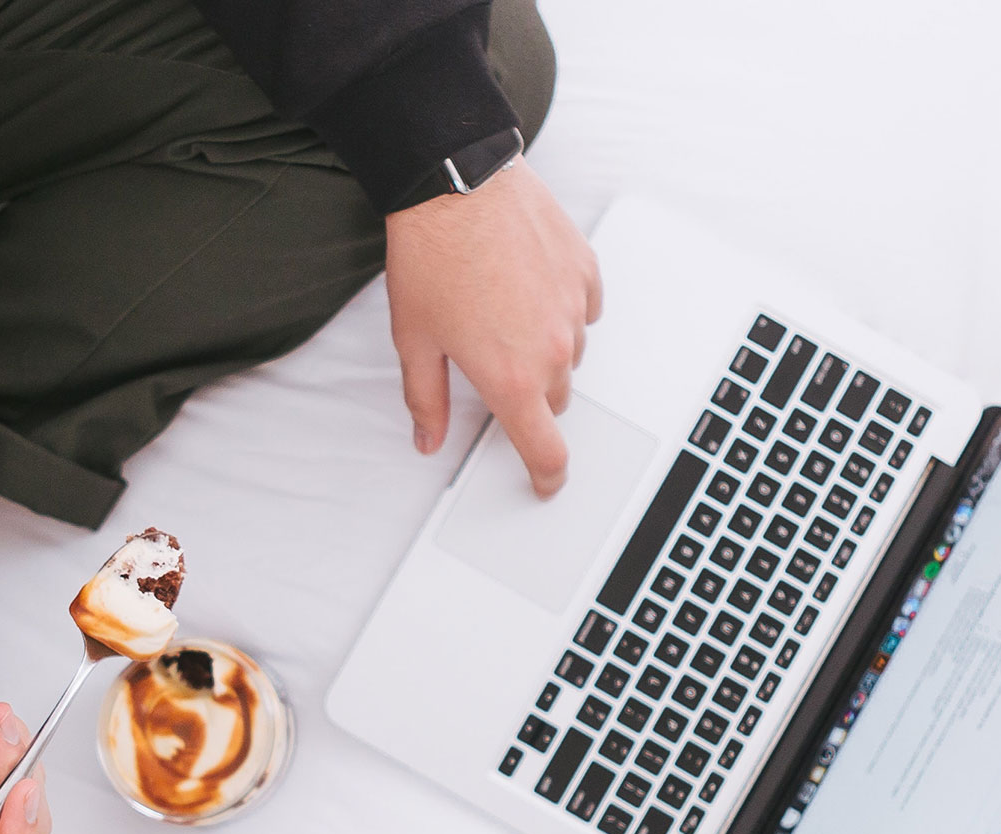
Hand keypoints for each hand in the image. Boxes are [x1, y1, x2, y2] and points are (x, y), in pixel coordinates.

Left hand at [385, 159, 601, 497]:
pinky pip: (583, 307)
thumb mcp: (415, 339)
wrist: (456, 184)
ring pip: (569, 353)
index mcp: (510, 379)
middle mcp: (552, 351)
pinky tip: (525, 284)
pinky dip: (560, 306)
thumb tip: (428, 438)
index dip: (546, 476)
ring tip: (501, 311)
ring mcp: (575, 310)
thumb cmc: (432, 256)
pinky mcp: (585, 272)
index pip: (545, 451)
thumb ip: (426, 399)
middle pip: (554, 399)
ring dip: (544, 348)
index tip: (545, 482)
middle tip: (493, 363)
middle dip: (528, 393)